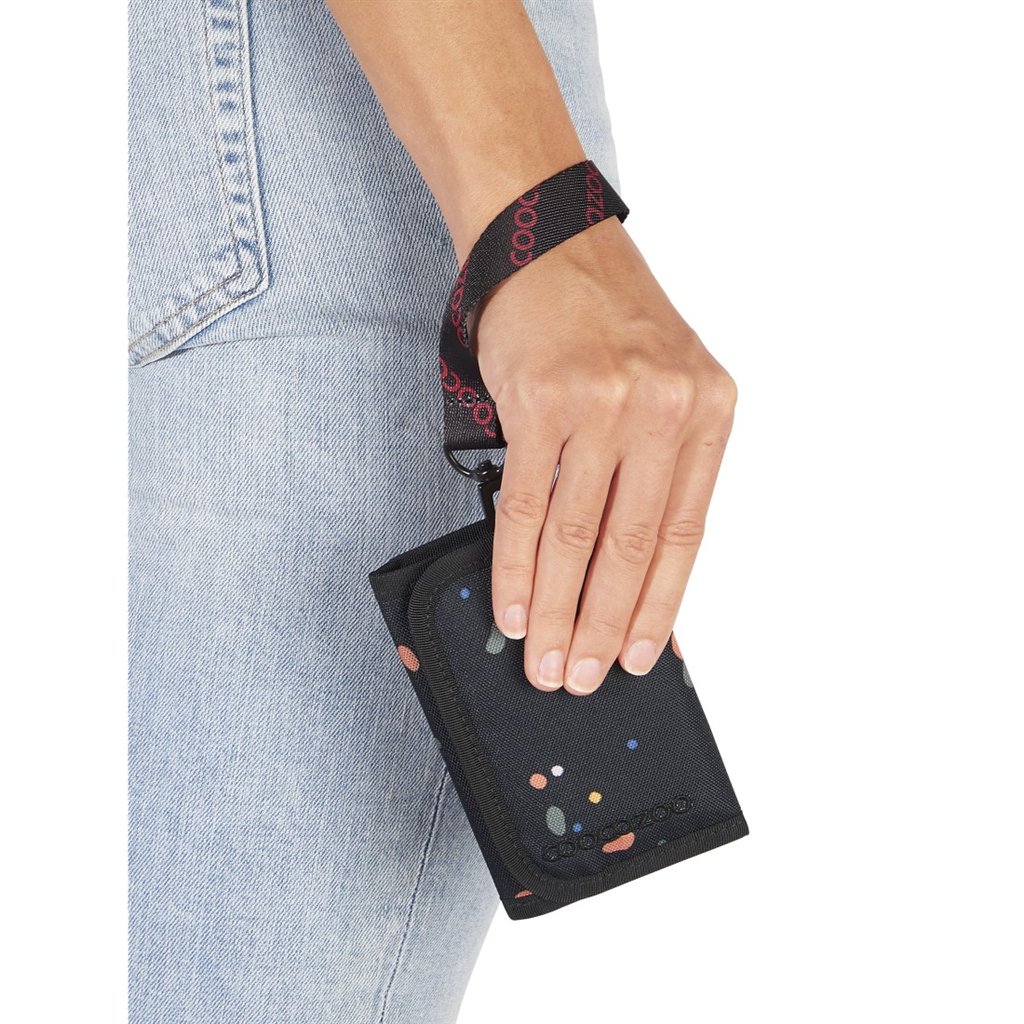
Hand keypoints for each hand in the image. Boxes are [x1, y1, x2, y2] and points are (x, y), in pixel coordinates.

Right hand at [474, 215, 736, 694]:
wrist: (546, 240)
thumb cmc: (602, 315)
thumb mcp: (662, 378)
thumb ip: (657, 462)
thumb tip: (627, 564)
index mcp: (706, 409)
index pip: (685, 532)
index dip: (660, 606)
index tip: (640, 656)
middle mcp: (662, 408)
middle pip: (631, 546)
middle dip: (602, 624)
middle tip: (581, 676)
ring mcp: (602, 404)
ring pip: (578, 537)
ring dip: (559, 609)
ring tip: (546, 658)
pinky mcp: (540, 403)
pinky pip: (526, 505)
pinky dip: (517, 566)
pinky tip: (515, 605)